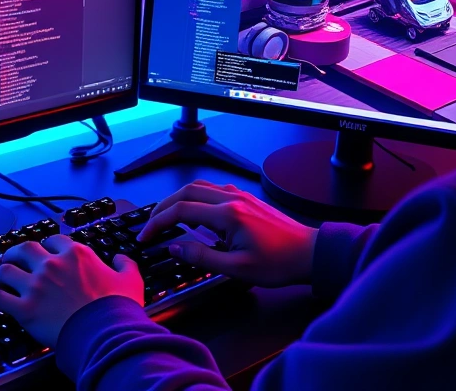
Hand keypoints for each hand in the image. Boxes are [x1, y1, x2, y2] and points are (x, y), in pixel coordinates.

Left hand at [0, 235, 143, 347]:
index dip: (48, 243)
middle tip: (12, 258)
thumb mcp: (130, 280)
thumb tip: (121, 258)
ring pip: (5, 270)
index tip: (46, 249)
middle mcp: (52, 265)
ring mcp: (36, 286)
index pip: (54, 239)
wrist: (105, 332)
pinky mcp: (25, 308)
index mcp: (76, 254)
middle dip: (14, 252)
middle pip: (23, 248)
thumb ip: (125, 264)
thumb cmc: (117, 308)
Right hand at [137, 181, 318, 287]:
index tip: (146, 235)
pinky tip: (196, 213)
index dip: (158, 222)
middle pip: (186, 192)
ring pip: (199, 187)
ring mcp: (241, 196)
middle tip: (151, 224)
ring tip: (168, 217)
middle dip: (163, 206)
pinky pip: (214, 190)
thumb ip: (201, 257)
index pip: (181, 211)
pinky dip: (197, 198)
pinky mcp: (247, 199)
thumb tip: (174, 247)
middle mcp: (232, 199)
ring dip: (179, 199)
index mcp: (228, 214)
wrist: (310, 253)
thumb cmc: (279, 263)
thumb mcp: (236, 269)